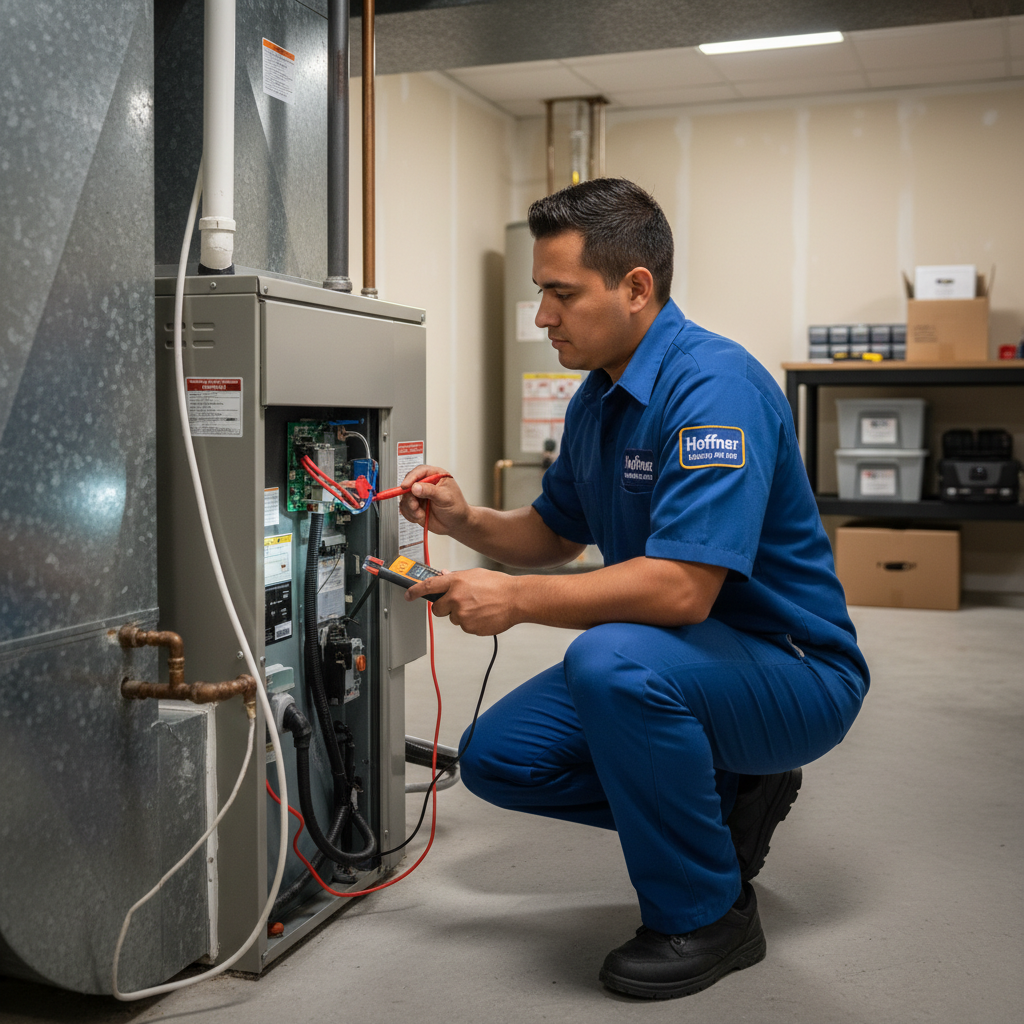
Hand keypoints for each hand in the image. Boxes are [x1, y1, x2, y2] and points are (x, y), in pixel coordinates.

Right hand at [398, 464, 467, 536]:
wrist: (456, 523)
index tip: (405, 486)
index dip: (411, 478)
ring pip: (405, 498)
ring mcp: (419, 495)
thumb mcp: (445, 497)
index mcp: (435, 475)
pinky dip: (410, 514)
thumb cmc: (456, 507)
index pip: (419, 472)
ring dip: (410, 508)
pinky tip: (420, 516)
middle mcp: (425, 484)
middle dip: (409, 497)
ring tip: (420, 514)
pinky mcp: (415, 506)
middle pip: (409, 484)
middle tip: (415, 505)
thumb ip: (430, 491)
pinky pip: (405, 508)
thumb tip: (415, 487)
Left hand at [406, 568, 520, 635]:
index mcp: (456, 582)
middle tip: (459, 603)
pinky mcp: (470, 627)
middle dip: (444, 607)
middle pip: (437, 609)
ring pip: (453, 619)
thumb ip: (456, 577)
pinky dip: (472, 623)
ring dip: (462, 615)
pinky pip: (465, 627)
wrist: (516, 599)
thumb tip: (444, 577)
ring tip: (479, 607)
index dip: (415, 591)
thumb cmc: (499, 585)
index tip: (409, 594)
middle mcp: (456, 598)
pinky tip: (483, 614)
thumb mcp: (475, 574)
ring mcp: (462, 614)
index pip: (428, 586)